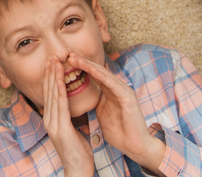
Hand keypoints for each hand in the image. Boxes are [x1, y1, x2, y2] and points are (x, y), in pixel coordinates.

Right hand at [42, 58, 93, 176]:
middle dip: (49, 73)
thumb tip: (71, 107)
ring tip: (54, 62)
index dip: (50, 78)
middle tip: (51, 57)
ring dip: (53, 77)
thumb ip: (69, 118)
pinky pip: (60, 106)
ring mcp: (53, 124)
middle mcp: (49, 120)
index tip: (53, 64)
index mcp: (52, 120)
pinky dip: (59, 91)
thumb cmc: (78, 152)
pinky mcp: (61, 128)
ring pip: (52, 95)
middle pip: (48, 92)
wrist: (77, 170)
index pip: (50, 94)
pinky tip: (60, 80)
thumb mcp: (72, 131)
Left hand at [67, 55, 165, 170]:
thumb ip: (95, 101)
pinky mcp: (128, 97)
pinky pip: (112, 83)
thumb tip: (81, 95)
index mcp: (110, 92)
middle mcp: (117, 88)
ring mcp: (124, 91)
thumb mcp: (101, 112)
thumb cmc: (119, 132)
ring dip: (89, 65)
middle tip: (69, 54)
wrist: (134, 146)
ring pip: (104, 74)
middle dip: (83, 62)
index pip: (94, 75)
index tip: (67, 61)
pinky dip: (101, 75)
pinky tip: (90, 69)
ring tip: (76, 58)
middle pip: (98, 71)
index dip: (81, 68)